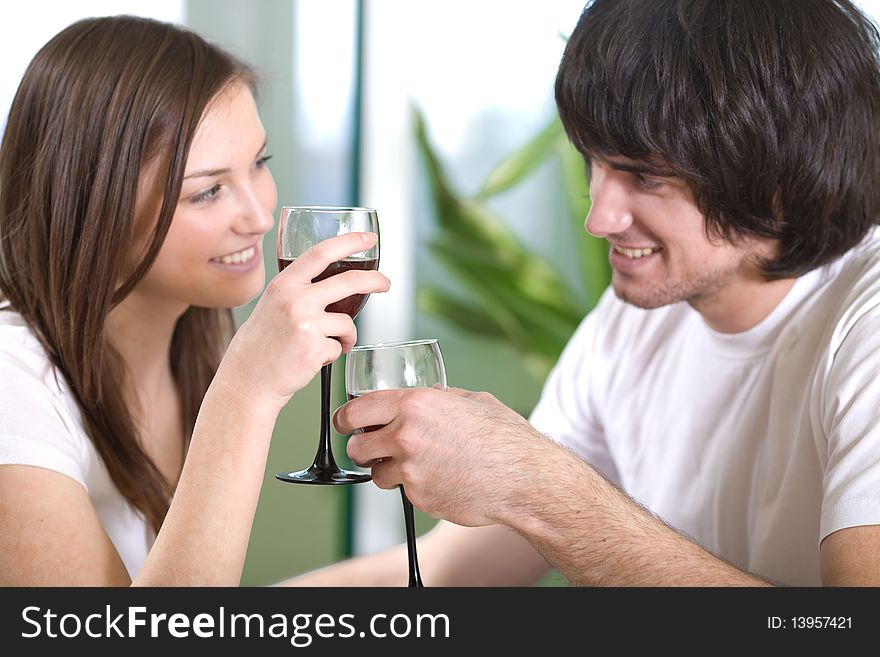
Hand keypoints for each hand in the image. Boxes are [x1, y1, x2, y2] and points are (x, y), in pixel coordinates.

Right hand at [219, 232, 388, 409]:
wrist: (248, 379)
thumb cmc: (263, 343)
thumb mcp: (273, 305)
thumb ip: (299, 291)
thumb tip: (337, 284)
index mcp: (284, 285)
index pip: (321, 253)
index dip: (348, 242)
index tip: (368, 239)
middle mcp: (295, 300)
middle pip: (348, 281)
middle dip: (374, 280)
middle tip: (385, 283)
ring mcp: (305, 325)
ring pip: (348, 322)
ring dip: (346, 336)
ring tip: (328, 344)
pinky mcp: (315, 349)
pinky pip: (339, 347)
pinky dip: (333, 354)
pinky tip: (313, 359)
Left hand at [335, 387, 547, 526]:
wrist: (524, 478)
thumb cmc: (505, 438)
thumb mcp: (471, 400)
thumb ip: (438, 398)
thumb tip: (424, 396)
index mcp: (415, 404)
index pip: (355, 410)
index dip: (345, 419)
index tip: (344, 423)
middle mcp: (406, 434)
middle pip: (356, 446)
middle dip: (364, 449)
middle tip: (379, 449)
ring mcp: (410, 469)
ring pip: (376, 474)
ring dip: (388, 471)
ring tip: (418, 466)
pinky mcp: (418, 497)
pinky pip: (403, 492)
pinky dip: (413, 488)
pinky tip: (439, 479)